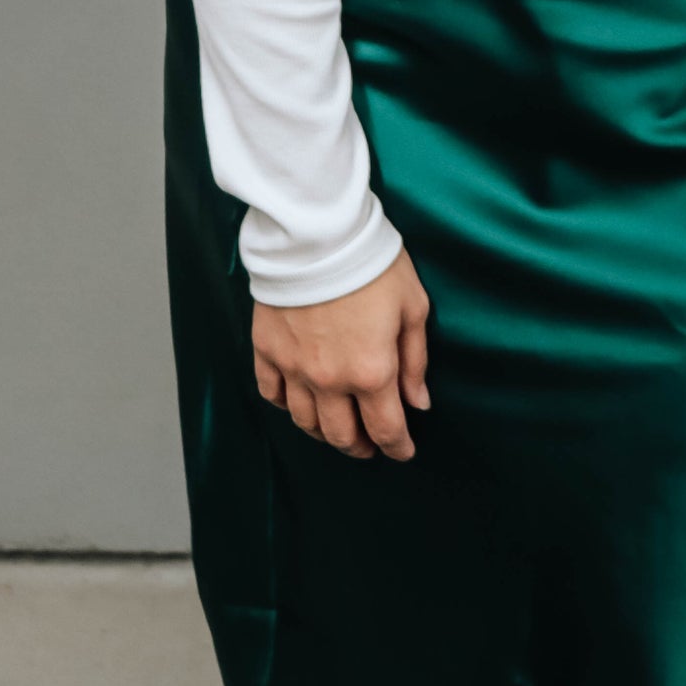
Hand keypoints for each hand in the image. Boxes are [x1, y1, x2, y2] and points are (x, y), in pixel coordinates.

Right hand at [252, 247, 430, 460]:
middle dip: (360, 447)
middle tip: (371, 447)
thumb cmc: (374, 265)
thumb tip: (418, 403)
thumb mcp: (413, 307)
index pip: (386, 429)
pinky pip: (272, 393)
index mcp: (372, 372)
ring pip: (305, 422)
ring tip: (337, 430)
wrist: (318, 233)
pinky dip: (286, 405)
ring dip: (324, 433)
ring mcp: (294, 368)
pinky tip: (298, 402)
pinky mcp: (267, 349)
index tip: (404, 452)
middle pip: (342, 435)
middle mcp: (330, 380)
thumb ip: (415, 361)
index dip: (398, 447)